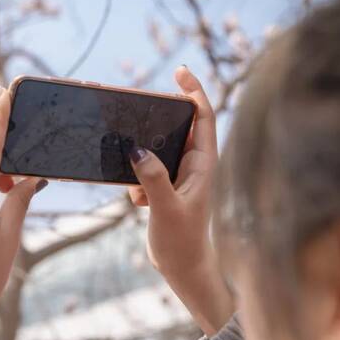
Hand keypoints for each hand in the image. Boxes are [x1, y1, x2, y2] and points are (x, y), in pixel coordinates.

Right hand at [128, 65, 233, 335]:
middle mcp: (193, 164)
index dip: (194, 91)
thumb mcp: (166, 208)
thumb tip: (136, 149)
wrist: (182, 267)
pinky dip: (138, 179)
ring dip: (143, 156)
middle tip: (136, 116)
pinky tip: (138, 202)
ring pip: (158, 148)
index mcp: (203, 163)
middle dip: (157, 121)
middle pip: (178, 126)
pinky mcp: (165, 185)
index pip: (202, 117)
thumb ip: (153, 178)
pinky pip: (147, 168)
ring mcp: (178, 174)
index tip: (179, 71)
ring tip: (137, 182)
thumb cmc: (182, 241)